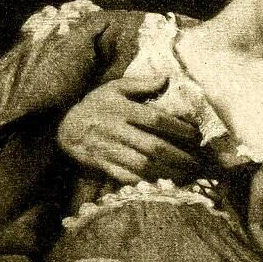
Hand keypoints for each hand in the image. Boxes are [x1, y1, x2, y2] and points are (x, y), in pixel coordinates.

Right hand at [57, 75, 200, 183]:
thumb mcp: (114, 88)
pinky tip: (164, 184)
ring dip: (168, 172)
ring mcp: (109, 150)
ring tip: (187, 175)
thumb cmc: (95, 105)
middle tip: (197, 162)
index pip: (155, 120)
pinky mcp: (104, 166)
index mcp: (122, 109)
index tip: (196, 135)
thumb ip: (141, 84)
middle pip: (153, 147)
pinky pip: (128, 178)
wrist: (65, 128)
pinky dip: (147, 182)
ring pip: (143, 165)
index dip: (178, 128)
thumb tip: (166, 78)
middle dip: (178, 156)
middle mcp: (116, 131)